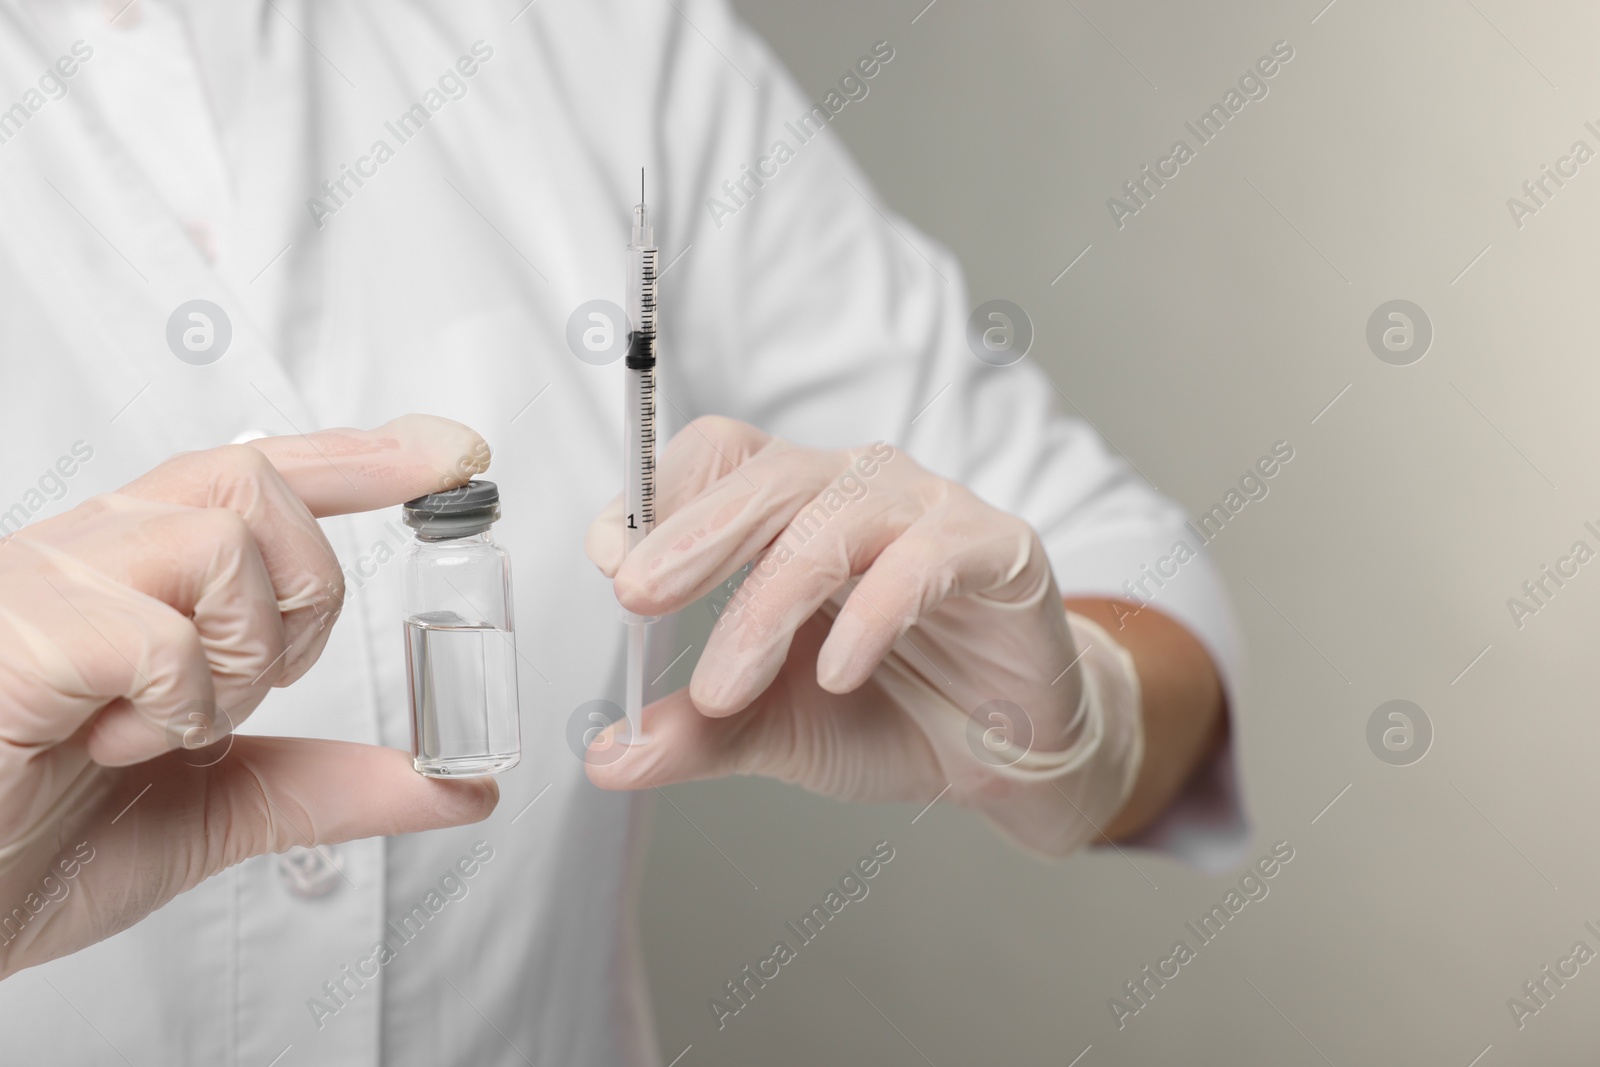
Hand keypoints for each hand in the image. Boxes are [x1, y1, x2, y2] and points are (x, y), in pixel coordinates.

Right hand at [0, 416, 497, 979]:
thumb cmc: (27, 847)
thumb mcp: (219, 808)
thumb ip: (332, 784)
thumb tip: (456, 787)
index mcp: (130, 576)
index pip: (255, 478)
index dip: (361, 457)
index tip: (451, 453)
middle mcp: (86, 556)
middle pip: (252, 484)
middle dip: (306, 590)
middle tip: (259, 684)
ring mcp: (43, 585)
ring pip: (220, 544)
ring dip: (240, 656)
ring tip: (172, 727)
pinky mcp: (18, 635)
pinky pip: (158, 633)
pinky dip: (175, 705)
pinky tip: (120, 746)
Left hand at [583, 417, 1142, 856]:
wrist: (1005, 752)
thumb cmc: (887, 712)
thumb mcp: (773, 730)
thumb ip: (696, 735)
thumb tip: (604, 756)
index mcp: (790, 509)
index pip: (715, 459)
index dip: (655, 499)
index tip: (611, 564)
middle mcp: (854, 489)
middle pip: (765, 473)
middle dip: (693, 534)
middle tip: (637, 597)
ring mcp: (927, 511)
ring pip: (833, 518)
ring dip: (768, 601)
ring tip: (726, 686)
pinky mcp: (996, 548)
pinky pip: (925, 559)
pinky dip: (872, 613)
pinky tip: (839, 672)